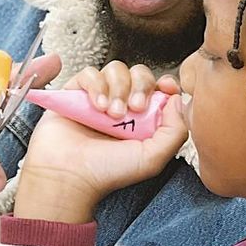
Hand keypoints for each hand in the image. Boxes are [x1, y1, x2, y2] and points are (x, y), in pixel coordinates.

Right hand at [17, 64, 187, 222]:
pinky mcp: (75, 92)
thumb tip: (177, 99)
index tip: (166, 88)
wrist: (69, 176)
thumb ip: (175, 131)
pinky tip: (97, 106)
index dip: (164, 84)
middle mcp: (121, 105)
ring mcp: (98, 97)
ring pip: (116, 69)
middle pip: (139, 73)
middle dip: (141, 86)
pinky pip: (89, 72)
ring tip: (110, 113)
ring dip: (118, 88)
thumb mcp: (152, 158)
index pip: (158, 88)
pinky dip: (96, 85)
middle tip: (134, 109)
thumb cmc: (107, 172)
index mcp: (142, 119)